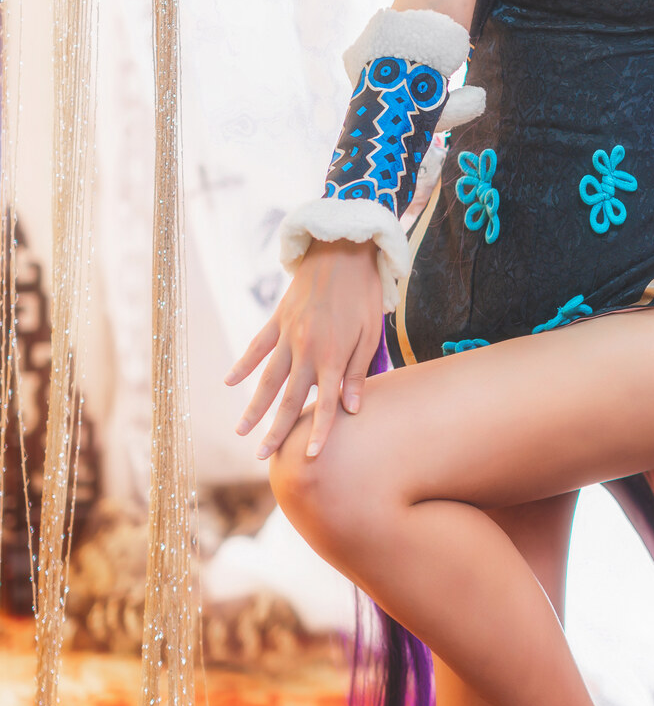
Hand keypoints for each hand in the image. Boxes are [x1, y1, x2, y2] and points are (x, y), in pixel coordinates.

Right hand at [227, 237, 384, 460]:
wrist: (342, 248)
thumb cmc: (362, 293)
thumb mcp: (370, 333)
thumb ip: (357, 373)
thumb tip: (352, 409)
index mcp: (332, 355)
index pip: (326, 403)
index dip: (319, 432)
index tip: (310, 457)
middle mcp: (306, 349)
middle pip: (289, 398)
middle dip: (277, 430)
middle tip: (262, 456)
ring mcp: (287, 334)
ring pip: (267, 377)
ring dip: (254, 406)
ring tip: (240, 431)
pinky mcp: (278, 319)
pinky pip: (257, 346)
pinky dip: (242, 364)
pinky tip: (230, 382)